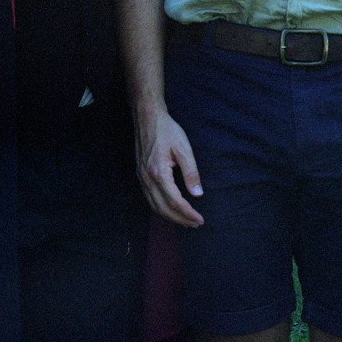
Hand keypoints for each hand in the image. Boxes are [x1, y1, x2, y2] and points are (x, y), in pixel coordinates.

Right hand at [134, 108, 204, 226]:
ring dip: (170, 217)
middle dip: (181, 220)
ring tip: (185, 220)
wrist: (147, 117)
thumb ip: (191, 173)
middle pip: (163, 209)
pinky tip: (171, 209)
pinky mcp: (141, 174)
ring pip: (155, 206)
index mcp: (159, 173)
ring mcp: (142, 177)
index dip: (189, 214)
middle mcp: (148, 178)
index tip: (200, 220)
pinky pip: (149, 198)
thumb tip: (197, 194)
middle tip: (195, 224)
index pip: (175, 202)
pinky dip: (161, 208)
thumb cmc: (167, 130)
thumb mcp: (184, 149)